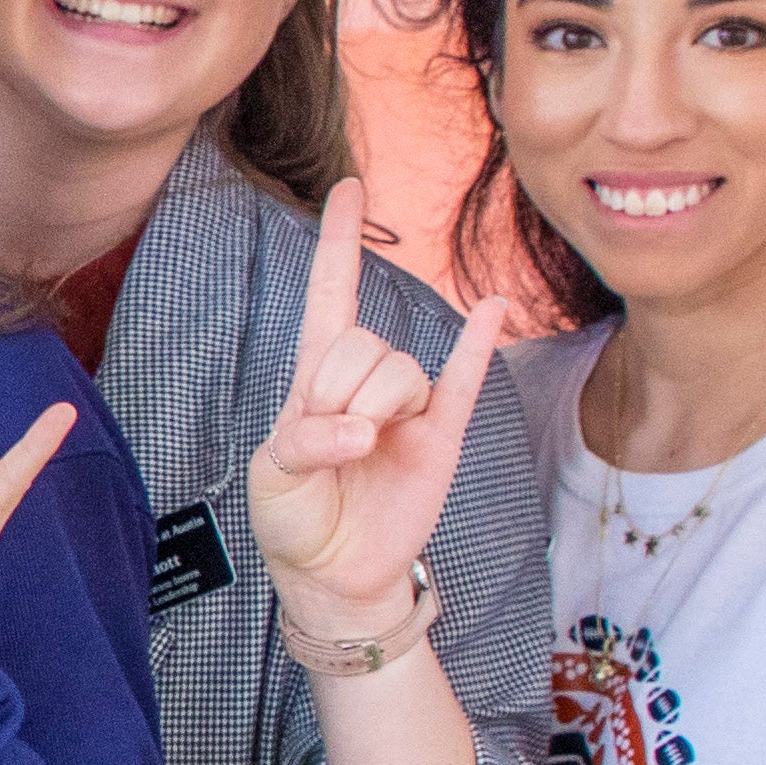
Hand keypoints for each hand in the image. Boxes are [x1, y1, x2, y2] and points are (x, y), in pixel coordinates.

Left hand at [243, 174, 501, 666]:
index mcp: (314, 376)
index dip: (339, 243)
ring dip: (376, 407)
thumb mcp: (273, 478)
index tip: (349, 187)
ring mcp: (408, 406)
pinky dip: (480, 345)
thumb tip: (361, 431)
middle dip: (341, 390)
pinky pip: (467, 382)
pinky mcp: (441, 438)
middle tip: (332, 443)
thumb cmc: (295, 519)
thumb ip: (304, 441)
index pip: (330, 294)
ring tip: (363, 450)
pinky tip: (493, 308)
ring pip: (402, 370)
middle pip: (363, 342)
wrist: (337, 577)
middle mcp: (365, 380)